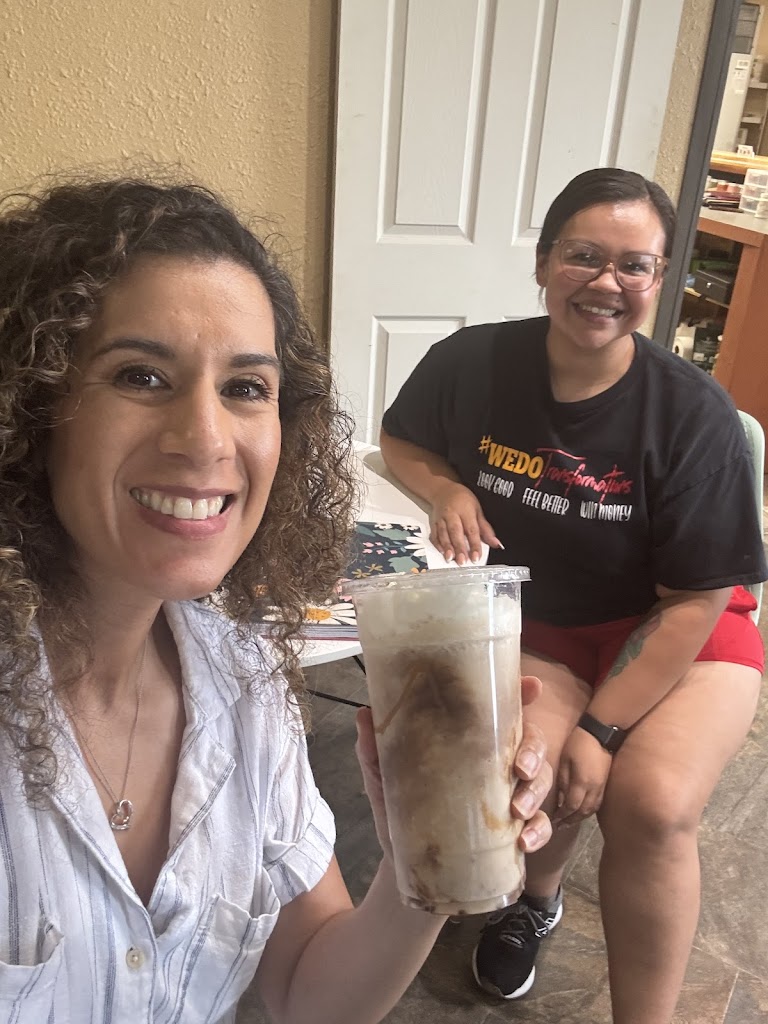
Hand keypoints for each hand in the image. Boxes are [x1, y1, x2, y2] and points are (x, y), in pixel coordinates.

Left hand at [355, 675, 552, 858]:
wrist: (402, 863)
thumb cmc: (398, 809)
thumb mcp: (383, 777)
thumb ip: (374, 750)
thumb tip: (365, 714)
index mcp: (470, 741)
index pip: (501, 710)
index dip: (520, 694)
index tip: (532, 686)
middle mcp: (495, 763)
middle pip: (531, 742)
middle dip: (533, 751)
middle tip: (519, 768)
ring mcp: (507, 796)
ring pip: (540, 781)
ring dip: (536, 792)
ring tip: (517, 809)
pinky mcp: (510, 832)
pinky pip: (539, 827)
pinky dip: (538, 832)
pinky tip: (523, 841)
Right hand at [429, 481, 502, 564]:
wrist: (443, 491)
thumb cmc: (463, 500)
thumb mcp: (477, 510)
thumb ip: (485, 528)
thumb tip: (496, 543)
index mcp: (466, 511)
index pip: (472, 530)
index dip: (474, 544)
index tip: (476, 557)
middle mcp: (452, 514)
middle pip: (456, 532)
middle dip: (459, 547)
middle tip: (463, 561)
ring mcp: (441, 519)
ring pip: (443, 534)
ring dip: (447, 547)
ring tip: (450, 558)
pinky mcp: (433, 523)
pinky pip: (434, 534)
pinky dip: (437, 543)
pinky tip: (441, 551)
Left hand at [552, 725, 612, 826]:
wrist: (602, 733)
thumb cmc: (578, 743)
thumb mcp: (565, 760)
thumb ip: (563, 781)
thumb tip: (560, 800)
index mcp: (582, 783)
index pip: (571, 806)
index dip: (562, 815)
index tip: (553, 820)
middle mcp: (594, 789)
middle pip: (582, 812)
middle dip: (571, 820)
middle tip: (560, 826)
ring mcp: (602, 787)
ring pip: (591, 809)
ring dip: (580, 817)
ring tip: (570, 821)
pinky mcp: (605, 783)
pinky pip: (597, 803)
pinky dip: (588, 810)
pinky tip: (582, 810)